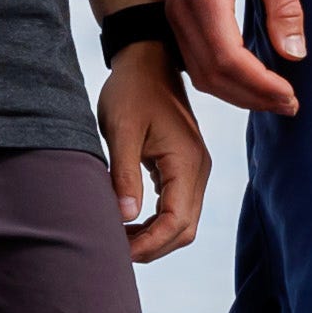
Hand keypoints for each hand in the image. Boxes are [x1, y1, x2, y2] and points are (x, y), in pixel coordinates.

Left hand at [101, 54, 211, 263]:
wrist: (148, 60)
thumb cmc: (132, 90)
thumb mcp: (121, 130)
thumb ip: (123, 174)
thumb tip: (125, 217)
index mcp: (186, 162)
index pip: (176, 222)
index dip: (149, 244)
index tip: (118, 252)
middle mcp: (198, 170)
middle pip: (184, 230)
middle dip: (151, 247)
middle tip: (113, 251)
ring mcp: (194, 170)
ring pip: (183, 223)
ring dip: (154, 238)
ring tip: (118, 239)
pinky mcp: (184, 169)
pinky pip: (177, 208)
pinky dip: (156, 223)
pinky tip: (129, 224)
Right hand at [164, 0, 305, 117]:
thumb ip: (285, 10)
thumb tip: (295, 55)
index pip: (230, 60)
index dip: (261, 85)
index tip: (291, 95)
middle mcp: (181, 11)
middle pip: (212, 76)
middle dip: (252, 97)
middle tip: (289, 104)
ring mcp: (174, 14)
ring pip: (200, 74)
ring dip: (237, 92)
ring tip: (274, 96)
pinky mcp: (176, 14)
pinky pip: (194, 60)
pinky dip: (222, 78)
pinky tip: (250, 78)